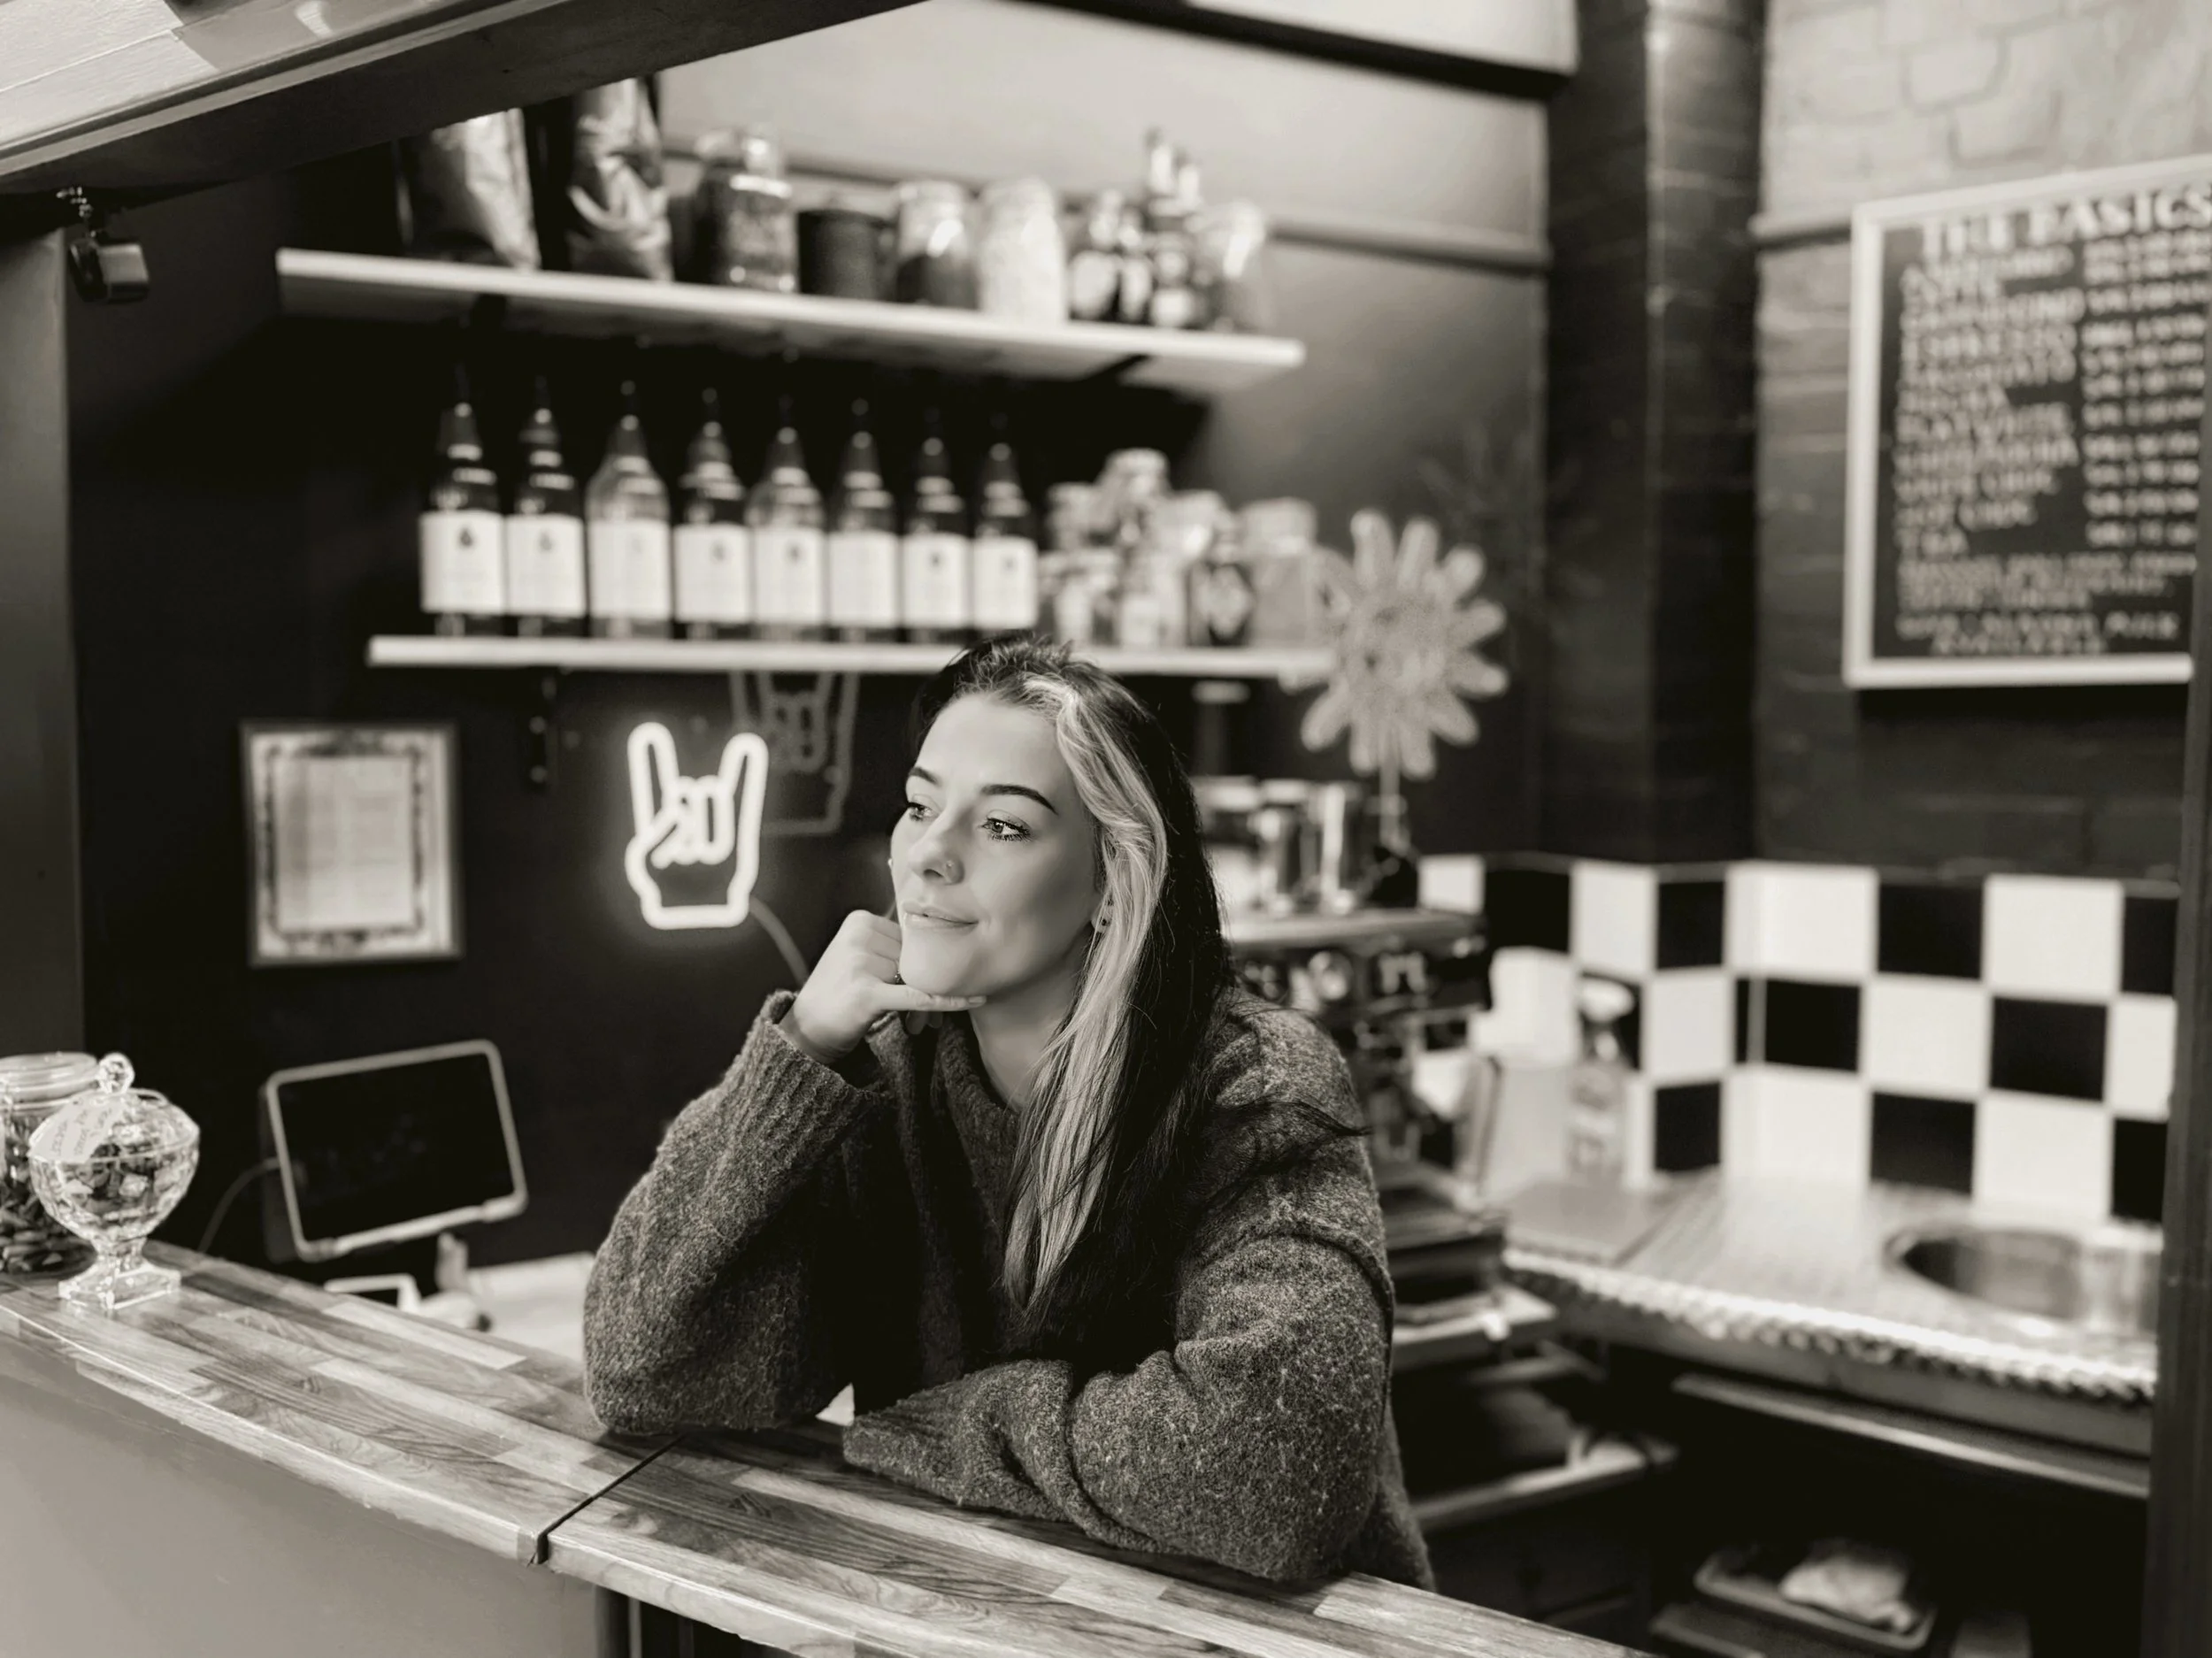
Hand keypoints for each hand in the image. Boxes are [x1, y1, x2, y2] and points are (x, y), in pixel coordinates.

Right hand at [783, 911, 980, 1061]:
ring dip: (924, 1001)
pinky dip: (947, 1001)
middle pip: (914, 957)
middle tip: (923, 1012)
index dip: (919, 963)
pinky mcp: (867, 992)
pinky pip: (918, 996)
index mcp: (859, 921)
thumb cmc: (839, 991)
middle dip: (923, 983)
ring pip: (917, 978)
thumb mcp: (859, 956)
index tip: (924, 982)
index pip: (910, 938)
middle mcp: (859, 937)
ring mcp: (861, 963)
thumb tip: (944, 945)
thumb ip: (893, 947)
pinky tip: (973, 999)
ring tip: (914, 1022)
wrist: (807, 1027)